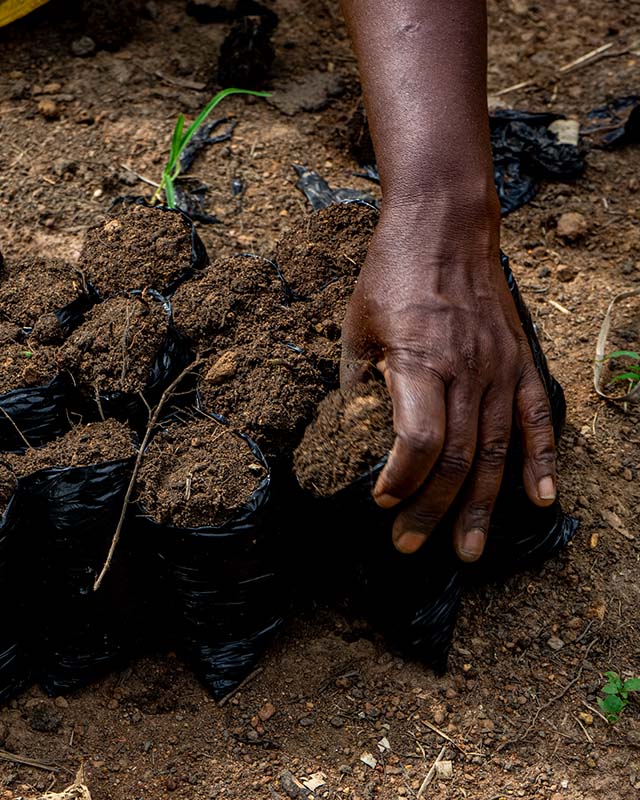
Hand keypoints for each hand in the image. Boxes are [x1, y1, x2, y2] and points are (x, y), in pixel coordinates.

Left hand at [340, 193, 556, 561]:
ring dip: (483, 507)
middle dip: (433, 511)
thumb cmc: (392, 274)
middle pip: (458, 459)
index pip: (420, 440)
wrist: (446, 227)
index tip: (382, 501)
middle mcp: (467, 370)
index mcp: (420, 360)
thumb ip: (357, 383)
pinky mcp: (519, 361)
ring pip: (496, 451)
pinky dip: (541, 460)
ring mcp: (499, 368)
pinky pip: (537, 418)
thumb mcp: (356, 325)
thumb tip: (351, 432)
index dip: (403, 480)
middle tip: (411, 545)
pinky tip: (541, 499)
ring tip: (469, 549)